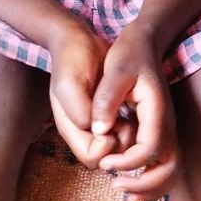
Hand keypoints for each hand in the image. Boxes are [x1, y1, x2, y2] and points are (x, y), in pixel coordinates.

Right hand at [48, 23, 123, 169]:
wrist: (78, 42)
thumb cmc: (71, 60)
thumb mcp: (69, 82)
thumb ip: (79, 109)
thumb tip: (97, 131)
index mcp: (71, 128)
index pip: (92, 158)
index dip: (106, 149)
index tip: (111, 128)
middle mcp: (84, 132)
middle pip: (107, 158)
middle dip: (120, 145)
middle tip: (123, 121)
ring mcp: (97, 126)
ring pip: (119, 148)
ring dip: (128, 136)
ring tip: (126, 114)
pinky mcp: (109, 117)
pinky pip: (125, 134)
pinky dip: (131, 126)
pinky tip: (129, 108)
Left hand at [91, 24, 177, 200]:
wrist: (145, 41)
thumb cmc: (129, 53)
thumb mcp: (115, 69)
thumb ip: (107, 99)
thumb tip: (99, 130)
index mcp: (157, 111)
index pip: (151, 149)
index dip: (129, 162)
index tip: (105, 163)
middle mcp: (167, 124)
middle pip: (170, 168)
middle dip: (146, 184)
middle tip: (117, 187)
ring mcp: (166, 129)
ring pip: (171, 171)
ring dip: (151, 188)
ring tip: (124, 192)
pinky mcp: (159, 131)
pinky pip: (162, 164)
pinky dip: (150, 179)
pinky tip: (127, 181)